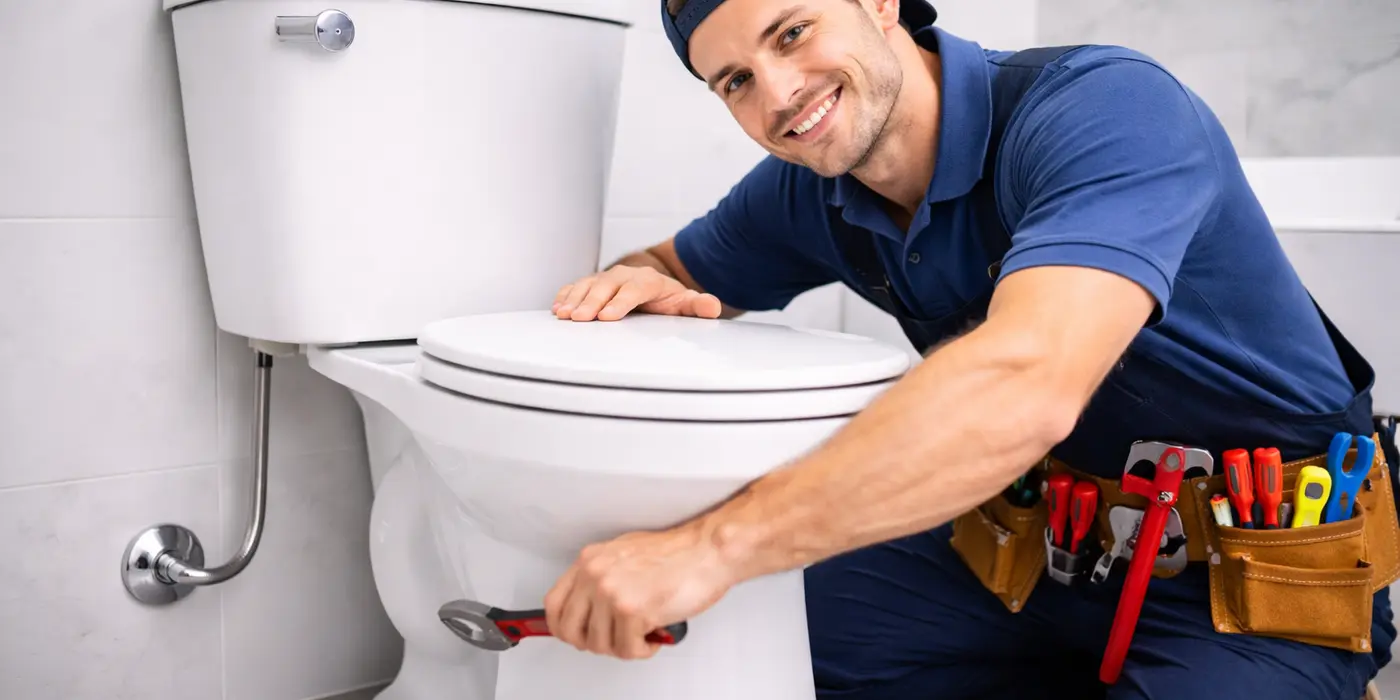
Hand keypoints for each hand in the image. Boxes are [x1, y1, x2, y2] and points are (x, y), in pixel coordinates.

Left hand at [544, 522, 737, 658]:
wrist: (707, 551)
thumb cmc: (676, 554)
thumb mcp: (623, 555)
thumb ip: (601, 578)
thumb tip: (587, 608)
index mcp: (590, 560)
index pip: (554, 604)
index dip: (562, 627)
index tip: (576, 634)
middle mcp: (595, 575)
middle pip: (570, 630)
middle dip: (593, 642)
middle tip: (614, 638)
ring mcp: (611, 593)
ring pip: (599, 644)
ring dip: (623, 646)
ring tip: (642, 631)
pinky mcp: (631, 611)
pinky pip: (626, 650)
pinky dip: (642, 649)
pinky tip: (654, 633)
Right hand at [552, 265, 721, 321]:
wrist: (650, 285)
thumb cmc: (666, 299)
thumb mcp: (684, 303)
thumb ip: (698, 306)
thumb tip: (712, 307)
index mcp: (648, 281)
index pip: (635, 289)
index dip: (621, 301)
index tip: (609, 316)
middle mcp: (624, 277)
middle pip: (607, 286)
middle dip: (592, 302)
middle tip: (581, 318)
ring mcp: (606, 279)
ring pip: (588, 285)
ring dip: (575, 299)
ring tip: (563, 314)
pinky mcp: (591, 284)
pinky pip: (576, 286)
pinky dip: (566, 295)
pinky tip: (557, 308)